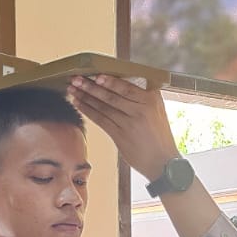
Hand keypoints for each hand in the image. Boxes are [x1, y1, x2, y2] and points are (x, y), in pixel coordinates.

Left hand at [66, 75, 181, 179]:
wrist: (164, 162)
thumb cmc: (159, 136)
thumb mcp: (157, 111)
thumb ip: (142, 99)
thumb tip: (119, 86)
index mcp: (151, 99)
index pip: (125, 86)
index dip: (108, 81)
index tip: (94, 74)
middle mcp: (141, 109)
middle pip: (111, 95)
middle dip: (90, 86)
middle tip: (76, 78)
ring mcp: (130, 123)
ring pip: (103, 106)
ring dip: (85, 97)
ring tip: (72, 89)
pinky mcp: (120, 136)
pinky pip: (101, 120)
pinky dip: (88, 111)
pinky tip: (78, 104)